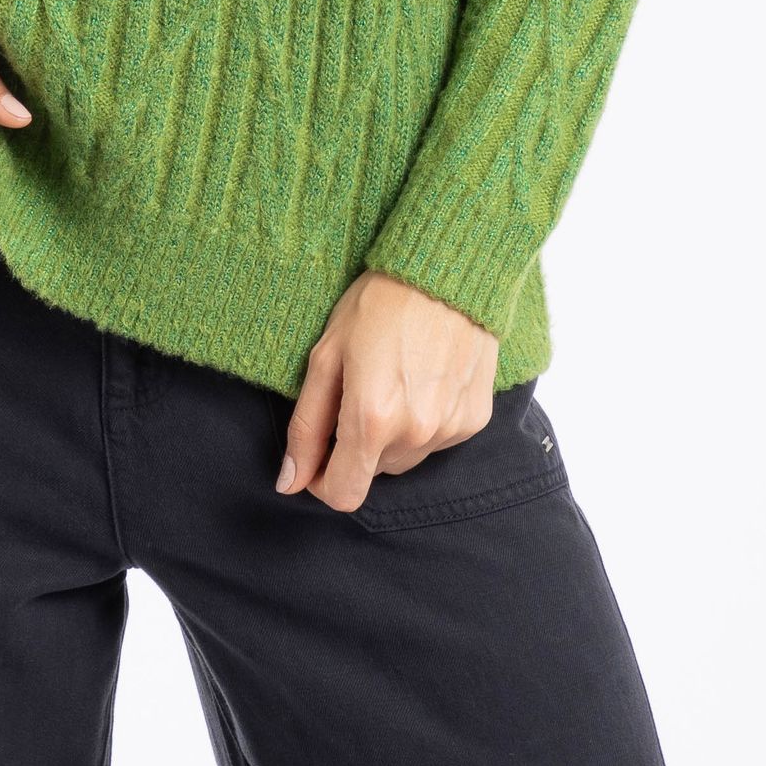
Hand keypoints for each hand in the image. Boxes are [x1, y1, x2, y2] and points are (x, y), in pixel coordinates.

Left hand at [276, 272, 499, 513]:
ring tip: (394, 381)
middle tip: (359, 392)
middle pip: (374, 472)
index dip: (322, 481)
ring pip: (406, 458)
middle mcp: (416, 434)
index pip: (343, 494)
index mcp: (372, 420)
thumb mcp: (325, 359)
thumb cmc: (378, 305)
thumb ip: (306, 428)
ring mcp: (450, 428)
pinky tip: (423, 380)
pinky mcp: (475, 418)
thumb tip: (290, 481)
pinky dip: (424, 422)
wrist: (447, 271)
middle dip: (358, 445)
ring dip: (392, 435)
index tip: (320, 454)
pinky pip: (438, 441)